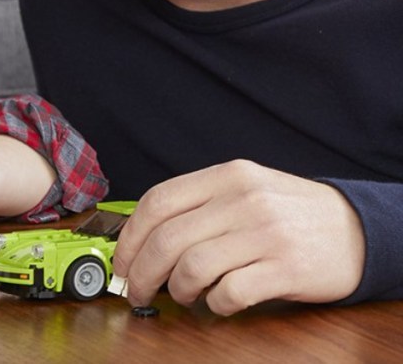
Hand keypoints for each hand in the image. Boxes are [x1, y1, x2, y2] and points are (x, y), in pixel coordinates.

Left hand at [112, 160, 364, 315]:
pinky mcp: (286, 268)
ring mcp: (266, 233)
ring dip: (177, 290)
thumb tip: (142, 239)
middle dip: (142, 273)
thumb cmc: (289, 213)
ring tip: (183, 295)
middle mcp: (244, 200)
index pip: (157, 202)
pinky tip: (219, 302)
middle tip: (138, 291)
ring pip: (192, 267)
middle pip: (167, 239)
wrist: (358, 229)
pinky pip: (229, 292)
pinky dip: (214, 304)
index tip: (122, 262)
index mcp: (227, 177)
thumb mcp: (245, 189)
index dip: (130, 238)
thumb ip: (199, 205)